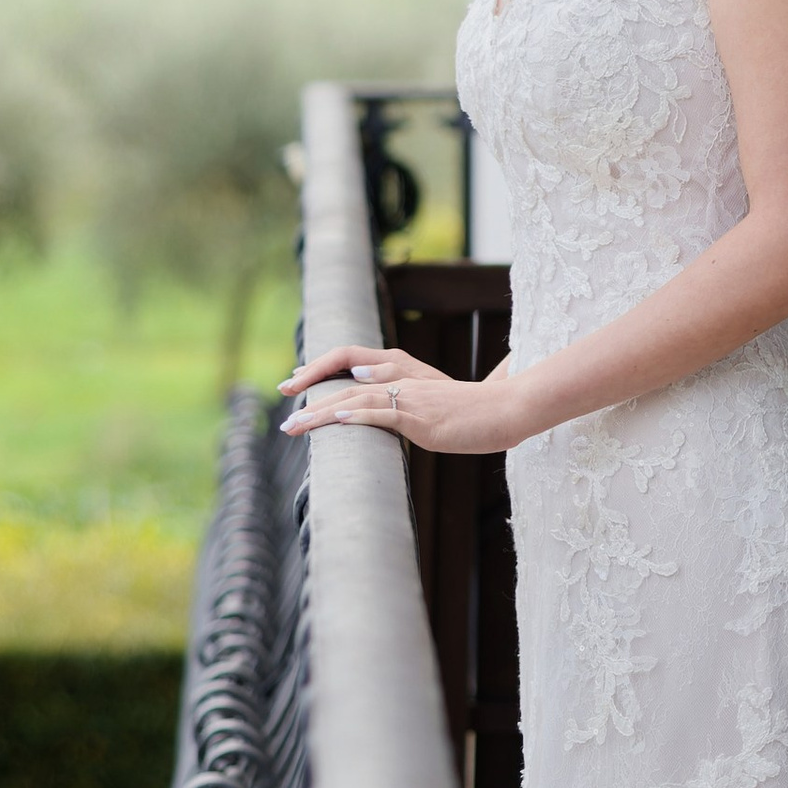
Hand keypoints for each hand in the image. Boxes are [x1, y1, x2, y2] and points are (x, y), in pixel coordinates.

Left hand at [278, 342, 521, 453]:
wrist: (505, 411)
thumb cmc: (471, 412)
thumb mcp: (430, 403)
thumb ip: (399, 398)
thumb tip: (368, 400)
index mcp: (403, 369)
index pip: (350, 361)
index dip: (320, 370)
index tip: (294, 384)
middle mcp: (402, 376)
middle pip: (344, 379)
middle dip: (309, 394)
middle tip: (282, 412)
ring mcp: (410, 396)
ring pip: (355, 399)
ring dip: (319, 413)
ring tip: (293, 426)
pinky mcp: (420, 417)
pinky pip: (382, 413)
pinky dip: (357, 416)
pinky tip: (335, 419)